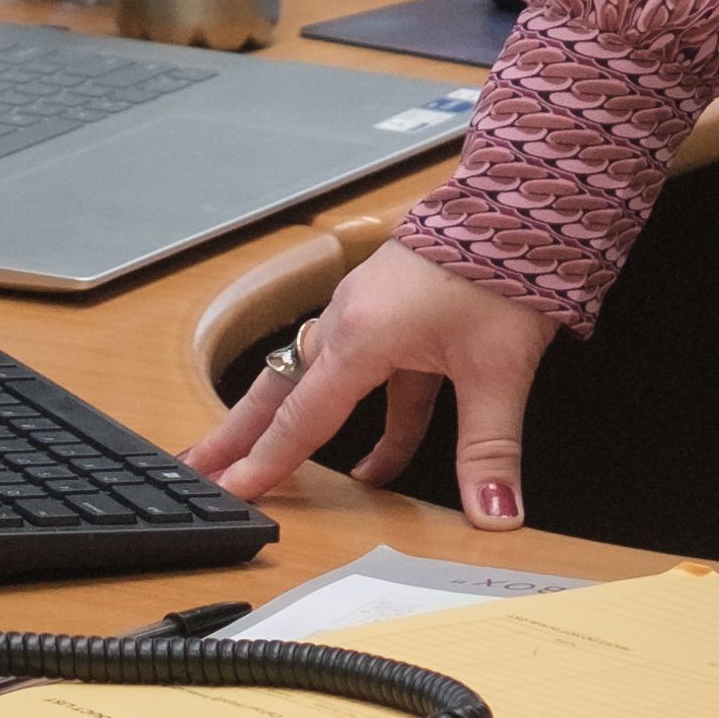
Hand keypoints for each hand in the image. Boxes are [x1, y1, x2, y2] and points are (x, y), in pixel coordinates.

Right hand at [177, 241, 561, 528]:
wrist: (520, 203)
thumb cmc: (502, 272)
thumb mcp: (498, 371)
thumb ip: (490, 450)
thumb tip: (494, 514)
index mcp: (361, 337)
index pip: (302, 417)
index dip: (267, 462)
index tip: (231, 491)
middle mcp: (350, 322)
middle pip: (281, 391)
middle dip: (239, 435)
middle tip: (198, 469)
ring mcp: (367, 313)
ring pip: (313, 381)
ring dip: (287, 424)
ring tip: (262, 464)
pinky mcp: (391, 312)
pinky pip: (364, 378)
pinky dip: (363, 423)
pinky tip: (376, 467)